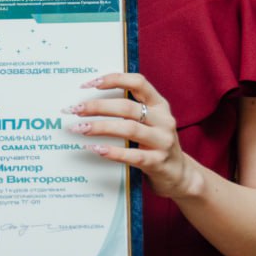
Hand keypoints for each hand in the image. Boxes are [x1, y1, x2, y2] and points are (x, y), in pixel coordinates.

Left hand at [65, 72, 198, 199]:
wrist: (180, 175)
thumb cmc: (154, 144)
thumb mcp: (148, 122)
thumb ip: (128, 110)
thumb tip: (89, 101)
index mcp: (159, 104)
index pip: (138, 82)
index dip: (114, 79)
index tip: (90, 84)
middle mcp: (163, 120)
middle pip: (127, 107)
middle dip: (98, 106)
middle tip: (75, 109)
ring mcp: (163, 141)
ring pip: (129, 129)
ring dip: (101, 127)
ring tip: (80, 129)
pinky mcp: (158, 162)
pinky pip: (133, 155)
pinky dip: (112, 151)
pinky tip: (95, 149)